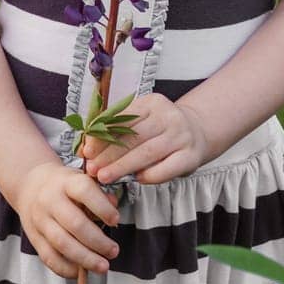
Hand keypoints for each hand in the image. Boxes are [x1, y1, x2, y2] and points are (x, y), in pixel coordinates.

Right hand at [15, 160, 121, 280]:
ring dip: (85, 258)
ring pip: (62, 244)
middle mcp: (50, 200)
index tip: (116, 220)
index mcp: (66, 182)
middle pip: (75, 224)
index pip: (85, 191)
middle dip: (98, 241)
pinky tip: (80, 272)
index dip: (102, 207)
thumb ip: (100, 193)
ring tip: (103, 266)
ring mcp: (40, 220)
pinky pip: (49, 257)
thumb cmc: (65, 186)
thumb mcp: (82, 180)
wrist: (30, 185)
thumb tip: (113, 205)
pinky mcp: (34, 237)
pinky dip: (65, 268)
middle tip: (114, 251)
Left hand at [79, 92, 209, 185]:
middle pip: (134, 136)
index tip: (86, 152)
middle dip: (109, 155)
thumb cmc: (159, 129)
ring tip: (104, 177)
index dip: (102, 136)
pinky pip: (166, 168)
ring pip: (147, 152)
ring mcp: (182, 136)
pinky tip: (136, 180)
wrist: (196, 132)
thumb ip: (117, 129)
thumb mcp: (141, 120)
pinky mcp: (191, 156)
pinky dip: (149, 176)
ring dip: (123, 167)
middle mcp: (169, 116)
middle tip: (92, 169)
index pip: (122, 119)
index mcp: (152, 103)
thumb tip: (87, 149)